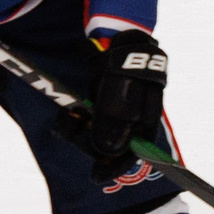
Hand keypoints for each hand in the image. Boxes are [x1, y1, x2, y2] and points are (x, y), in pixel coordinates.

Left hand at [82, 29, 167, 176]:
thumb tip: (106, 150)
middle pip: (110, 146)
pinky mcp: (101, 104)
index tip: (95, 176)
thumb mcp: (121, 90)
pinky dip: (74, 121)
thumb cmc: (125, 63)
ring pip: (94, 135)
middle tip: (70, 128)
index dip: (115, 166)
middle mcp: (132, 120)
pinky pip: (86, 122)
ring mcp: (116, 112)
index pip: (135, 151)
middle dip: (86, 141)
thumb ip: (115, 118)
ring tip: (67, 116)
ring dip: (76, 130)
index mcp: (146, 120)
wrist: (118, 36)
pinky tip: (68, 114)